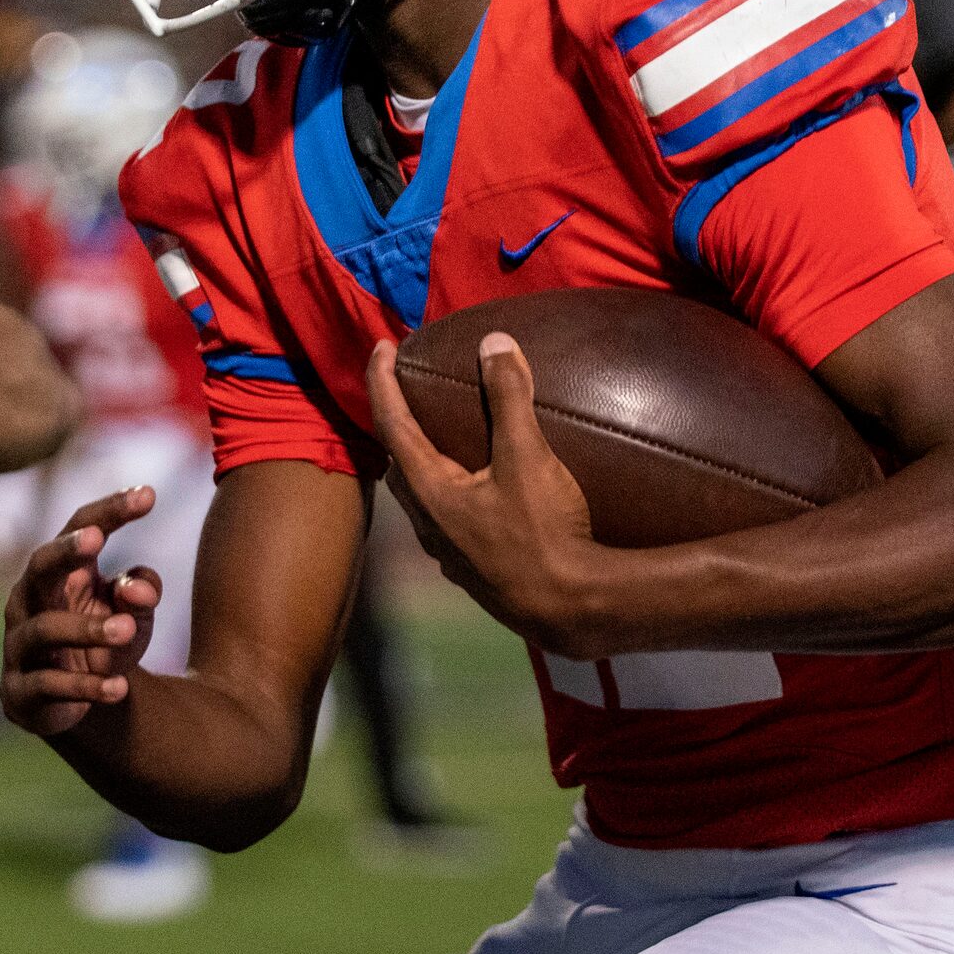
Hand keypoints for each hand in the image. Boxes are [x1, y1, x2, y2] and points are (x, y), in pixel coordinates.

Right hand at [1, 487, 163, 737]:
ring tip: (129, 630)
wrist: (78, 706)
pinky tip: (120, 688)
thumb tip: (138, 590)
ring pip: (45, 628)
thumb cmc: (106, 641)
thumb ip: (142, 592)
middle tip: (98, 539)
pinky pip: (48, 683)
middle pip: (40, 564)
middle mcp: (30, 600)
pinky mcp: (18, 692)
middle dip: (65, 549)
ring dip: (88, 628)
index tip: (149, 495)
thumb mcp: (136, 615)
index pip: (81, 528)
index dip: (111, 511)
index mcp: (60, 572)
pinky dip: (86, 686)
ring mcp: (19, 646)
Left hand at [367, 333, 609, 656]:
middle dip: (398, 426)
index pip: (392, 425)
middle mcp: (430, 526)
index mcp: (431, 493)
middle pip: (399, 466)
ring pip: (422, 499)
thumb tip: (494, 343)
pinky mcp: (474, 572)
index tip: (381, 348)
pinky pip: (449, 522)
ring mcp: (450, 554)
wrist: (571, 610)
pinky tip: (481, 493)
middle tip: (408, 393)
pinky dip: (452, 494)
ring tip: (443, 439)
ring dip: (423, 464)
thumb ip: (509, 397)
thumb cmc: (544, 533)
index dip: (382, 382)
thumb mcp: (527, 457)